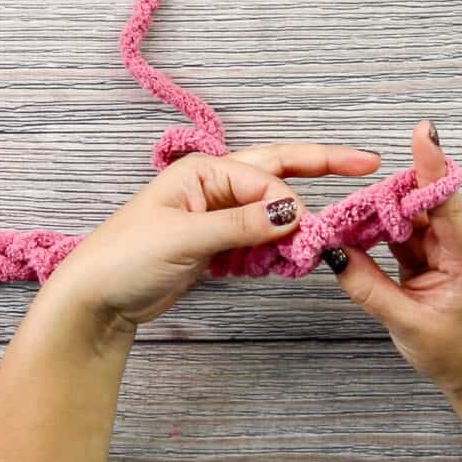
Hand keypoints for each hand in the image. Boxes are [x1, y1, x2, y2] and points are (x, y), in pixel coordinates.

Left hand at [49, 144, 382, 328]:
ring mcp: (216, 216)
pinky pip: (259, 239)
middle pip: (276, 171)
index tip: (305, 231)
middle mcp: (213, 187)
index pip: (265, 177)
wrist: (95, 298)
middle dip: (320, 165)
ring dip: (296, 221)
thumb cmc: (125, 257)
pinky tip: (293, 258)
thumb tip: (293, 212)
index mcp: (203, 172)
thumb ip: (241, 225)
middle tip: (365, 162)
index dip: (289, 203)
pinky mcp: (216, 246)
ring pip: (271, 210)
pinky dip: (278, 248)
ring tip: (325, 235)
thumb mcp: (184, 238)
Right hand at [333, 121, 461, 397]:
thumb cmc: (453, 350)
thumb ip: (367, 287)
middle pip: (415, 198)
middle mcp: (454, 237)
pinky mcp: (420, 248)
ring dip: (368, 214)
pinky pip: (391, 228)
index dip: (431, 164)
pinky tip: (346, 233)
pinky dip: (369, 229)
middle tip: (339, 211)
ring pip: (398, 211)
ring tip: (335, 224)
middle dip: (378, 197)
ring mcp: (437, 240)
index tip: (422, 131)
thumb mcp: (407, 323)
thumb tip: (331, 252)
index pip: (446, 198)